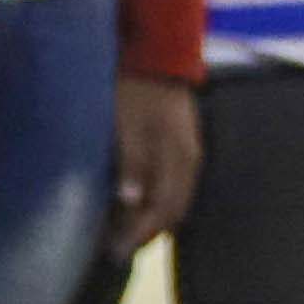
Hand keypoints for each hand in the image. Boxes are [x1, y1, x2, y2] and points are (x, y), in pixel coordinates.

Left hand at [108, 74, 202, 251]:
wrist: (157, 51)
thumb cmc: (135, 88)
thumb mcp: (127, 124)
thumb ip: (132, 162)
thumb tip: (131, 201)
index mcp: (178, 158)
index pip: (163, 211)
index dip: (139, 234)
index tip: (114, 251)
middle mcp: (190, 160)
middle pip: (173, 211)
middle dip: (146, 233)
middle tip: (117, 248)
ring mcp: (189, 152)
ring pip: (176, 199)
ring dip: (152, 218)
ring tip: (125, 229)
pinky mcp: (182, 144)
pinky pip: (174, 185)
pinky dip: (157, 200)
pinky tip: (138, 200)